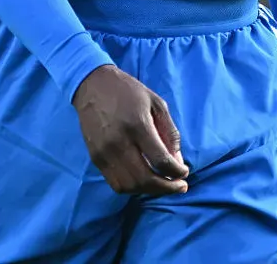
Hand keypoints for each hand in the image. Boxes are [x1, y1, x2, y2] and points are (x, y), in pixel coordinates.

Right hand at [72, 64, 188, 195]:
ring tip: (163, 184)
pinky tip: (144, 181)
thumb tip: (177, 162)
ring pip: (130, 186)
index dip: (177, 171)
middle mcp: (119, 142)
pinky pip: (116, 183)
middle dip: (167, 187)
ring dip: (150, 191)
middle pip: (146, 179)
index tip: (185, 171)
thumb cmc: (127, 91)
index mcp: (138, 125)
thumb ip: (169, 132)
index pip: (161, 160)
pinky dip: (133, 188)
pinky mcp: (95, 158)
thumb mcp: (155, 102)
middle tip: (180, 186)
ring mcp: (105, 152)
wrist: (92, 85)